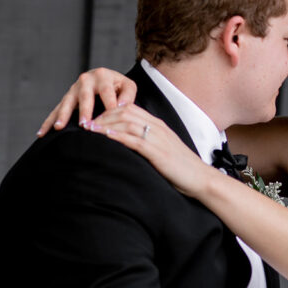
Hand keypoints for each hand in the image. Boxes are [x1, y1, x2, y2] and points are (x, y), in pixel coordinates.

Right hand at [36, 68, 135, 135]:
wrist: (106, 79)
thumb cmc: (118, 86)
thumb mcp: (128, 87)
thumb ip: (128, 96)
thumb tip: (120, 108)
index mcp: (103, 76)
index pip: (106, 92)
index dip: (109, 106)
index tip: (110, 121)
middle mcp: (86, 80)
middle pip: (85, 96)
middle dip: (84, 110)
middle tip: (84, 124)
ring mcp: (73, 89)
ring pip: (67, 103)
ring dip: (63, 115)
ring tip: (59, 127)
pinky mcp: (66, 98)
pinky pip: (56, 110)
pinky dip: (49, 121)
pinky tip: (42, 133)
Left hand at [84, 102, 211, 197]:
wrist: (201, 179)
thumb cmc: (182, 169)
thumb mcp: (163, 151)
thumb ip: (148, 144)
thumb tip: (127, 146)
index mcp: (158, 125)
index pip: (129, 109)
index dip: (108, 111)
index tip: (94, 120)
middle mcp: (158, 128)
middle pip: (125, 112)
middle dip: (102, 116)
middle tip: (86, 124)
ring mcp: (158, 139)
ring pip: (127, 123)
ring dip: (105, 125)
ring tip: (89, 130)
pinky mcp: (158, 152)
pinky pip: (135, 140)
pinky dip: (117, 137)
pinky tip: (105, 137)